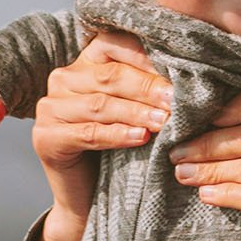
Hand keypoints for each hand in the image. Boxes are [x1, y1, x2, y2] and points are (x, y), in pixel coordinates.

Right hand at [29, 32, 171, 240]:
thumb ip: (151, 87)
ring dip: (136, 112)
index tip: (181, 68)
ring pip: (99, 104)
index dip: (147, 55)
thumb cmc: (121, 145)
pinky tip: (140, 138)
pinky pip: (87, 133)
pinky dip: (116, 135)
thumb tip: (195, 71)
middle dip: (147, 87)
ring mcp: (49, 108)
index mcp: (85, 62)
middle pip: (109, 75)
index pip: (114, 44)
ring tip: (164, 121)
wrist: (89, 196)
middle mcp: (63, 79)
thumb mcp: (136, 109)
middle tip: (178, 99)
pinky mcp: (46, 138)